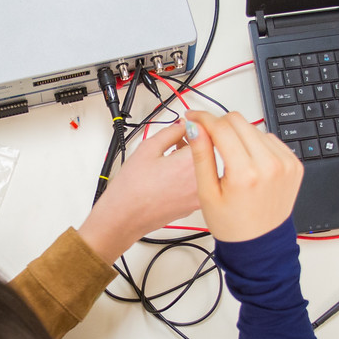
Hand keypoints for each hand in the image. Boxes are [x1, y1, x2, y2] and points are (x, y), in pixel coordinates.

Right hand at [78, 122, 200, 262]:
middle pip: (213, 150)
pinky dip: (194, 171)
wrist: (126, 217)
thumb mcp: (148, 148)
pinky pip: (202, 181)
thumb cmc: (132, 188)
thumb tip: (183, 124)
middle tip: (184, 133)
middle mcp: (201, 180)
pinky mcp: (196, 205)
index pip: (208, 134)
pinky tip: (176, 170)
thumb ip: (171, 131)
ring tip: (176, 152)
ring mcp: (200, 194)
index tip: (190, 120)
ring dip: (198, 155)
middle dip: (201, 138)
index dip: (200, 123)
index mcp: (190, 162)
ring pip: (209, 167)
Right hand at [183, 111, 302, 242]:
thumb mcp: (207, 192)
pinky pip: (271, 140)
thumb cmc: (232, 224)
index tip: (193, 117)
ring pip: (255, 128)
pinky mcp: (294, 165)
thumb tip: (195, 127)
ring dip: (239, 135)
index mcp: (245, 173)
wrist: (260, 244)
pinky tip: (248, 161)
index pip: (221, 127)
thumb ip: (201, 155)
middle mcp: (269, 165)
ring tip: (230, 156)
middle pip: (239, 121)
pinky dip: (257, 144)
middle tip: (207, 134)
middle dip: (219, 124)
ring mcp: (285, 164)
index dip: (203, 118)